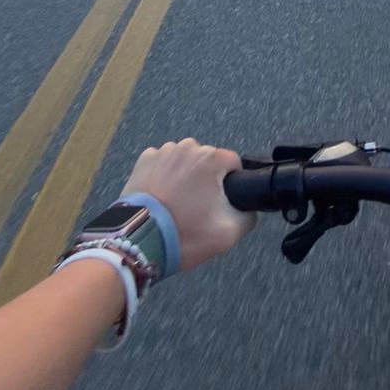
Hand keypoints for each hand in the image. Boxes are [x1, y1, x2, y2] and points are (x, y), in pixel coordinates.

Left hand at [120, 139, 255, 269]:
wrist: (139, 241)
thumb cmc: (185, 234)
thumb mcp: (229, 233)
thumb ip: (249, 215)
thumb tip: (250, 207)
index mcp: (211, 158)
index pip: (234, 163)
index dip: (232, 184)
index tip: (222, 204)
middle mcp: (188, 147)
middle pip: (208, 160)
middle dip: (207, 179)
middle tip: (198, 208)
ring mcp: (163, 151)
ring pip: (185, 161)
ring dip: (186, 176)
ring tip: (178, 204)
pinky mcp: (144, 160)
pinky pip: (163, 164)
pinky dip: (165, 176)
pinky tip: (162, 197)